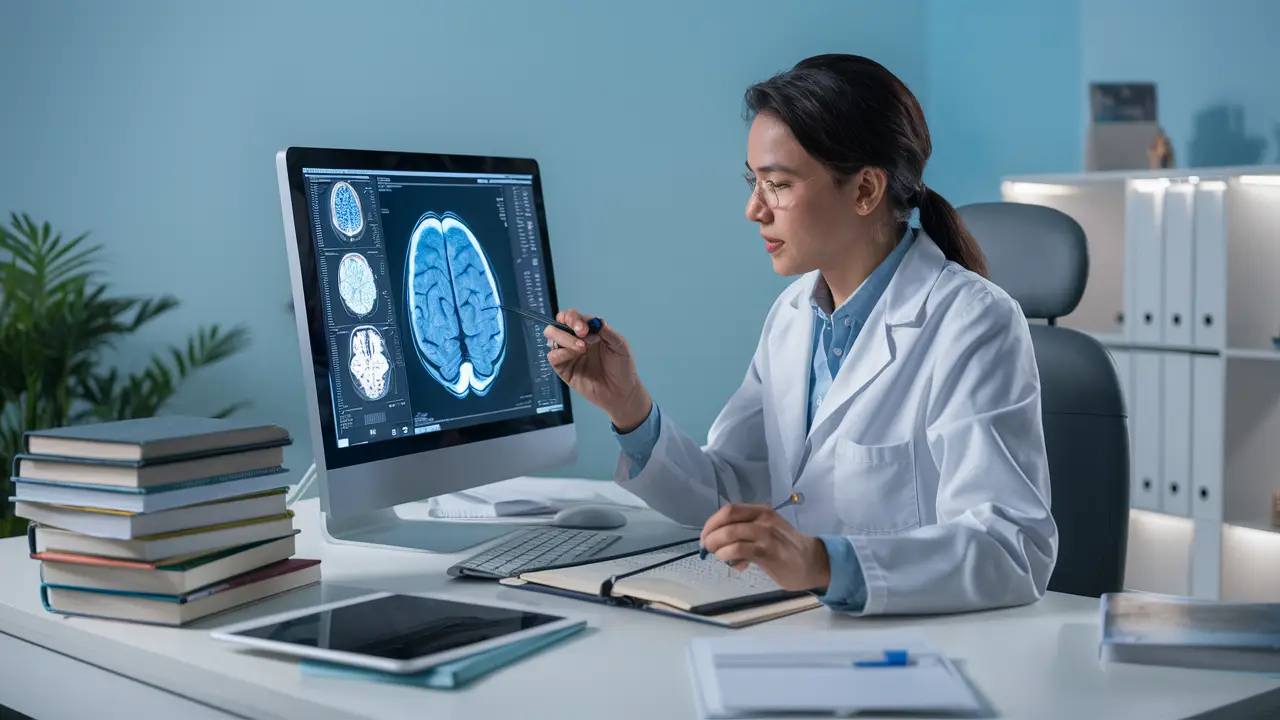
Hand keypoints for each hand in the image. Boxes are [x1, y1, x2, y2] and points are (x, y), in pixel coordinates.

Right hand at [544, 309, 651, 430]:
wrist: (621, 392)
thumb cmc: (622, 367)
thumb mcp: (619, 345)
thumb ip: (606, 331)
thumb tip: (594, 321)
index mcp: (588, 331)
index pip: (572, 317)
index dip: (574, 318)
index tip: (584, 329)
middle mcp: (575, 340)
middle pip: (558, 324)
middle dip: (567, 325)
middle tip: (582, 335)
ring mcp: (568, 354)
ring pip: (552, 337)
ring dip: (565, 339)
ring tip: (582, 348)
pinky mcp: (563, 369)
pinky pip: (553, 356)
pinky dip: (561, 353)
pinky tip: (574, 356)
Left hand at [700, 504, 830, 591]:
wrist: (811, 562)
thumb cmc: (785, 548)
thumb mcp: (767, 530)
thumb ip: (745, 533)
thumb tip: (719, 543)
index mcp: (762, 511)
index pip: (729, 510)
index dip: (712, 522)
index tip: (706, 535)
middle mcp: (764, 519)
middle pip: (727, 519)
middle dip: (710, 533)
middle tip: (707, 546)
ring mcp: (766, 535)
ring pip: (730, 533)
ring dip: (716, 544)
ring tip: (717, 555)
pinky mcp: (768, 552)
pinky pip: (738, 549)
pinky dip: (726, 554)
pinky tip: (728, 561)